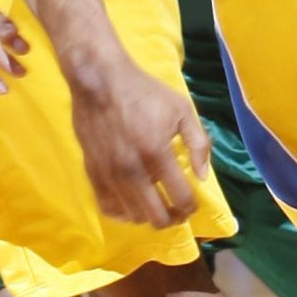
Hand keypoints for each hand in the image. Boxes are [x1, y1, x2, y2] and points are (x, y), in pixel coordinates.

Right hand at [69, 55, 210, 226]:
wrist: (99, 79)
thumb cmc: (144, 92)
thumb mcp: (182, 109)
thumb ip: (198, 144)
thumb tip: (203, 176)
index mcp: (158, 153)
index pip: (182, 198)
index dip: (191, 207)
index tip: (193, 204)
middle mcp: (133, 170)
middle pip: (157, 217)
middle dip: (173, 218)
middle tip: (177, 210)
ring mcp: (110, 174)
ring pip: (133, 216)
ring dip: (149, 215)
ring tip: (156, 205)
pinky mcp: (92, 173)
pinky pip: (108, 208)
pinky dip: (123, 212)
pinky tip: (132, 204)